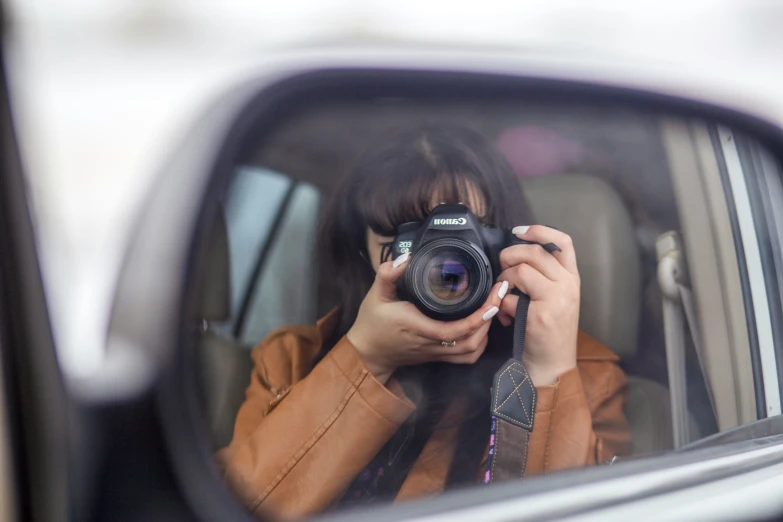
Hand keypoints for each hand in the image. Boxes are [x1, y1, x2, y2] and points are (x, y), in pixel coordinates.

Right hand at [346, 253, 506, 384]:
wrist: (367, 353)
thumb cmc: (373, 323)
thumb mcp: (376, 294)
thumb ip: (388, 274)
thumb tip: (406, 257)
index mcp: (419, 327)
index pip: (456, 328)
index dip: (480, 315)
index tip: (493, 296)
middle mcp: (431, 343)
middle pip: (471, 341)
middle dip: (490, 320)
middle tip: (498, 296)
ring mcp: (436, 352)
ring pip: (471, 351)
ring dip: (487, 332)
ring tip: (493, 309)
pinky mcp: (438, 357)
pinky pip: (466, 357)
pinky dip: (479, 345)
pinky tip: (482, 328)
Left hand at [496, 226, 579, 385]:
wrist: (553, 364)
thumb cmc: (548, 330)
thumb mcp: (556, 297)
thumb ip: (545, 274)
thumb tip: (517, 252)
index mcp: (572, 278)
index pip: (562, 242)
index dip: (539, 230)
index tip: (518, 231)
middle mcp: (568, 286)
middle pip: (535, 252)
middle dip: (510, 256)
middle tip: (503, 268)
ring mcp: (556, 300)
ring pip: (521, 271)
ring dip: (504, 281)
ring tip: (504, 296)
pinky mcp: (539, 316)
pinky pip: (509, 298)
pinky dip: (501, 305)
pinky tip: (505, 317)